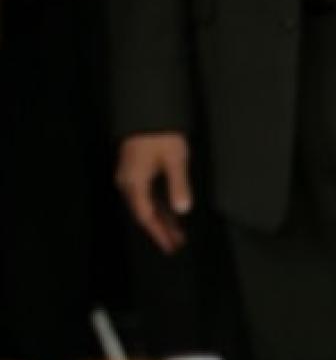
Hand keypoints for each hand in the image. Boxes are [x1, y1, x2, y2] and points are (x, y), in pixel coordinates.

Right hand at [115, 132, 193, 253]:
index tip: (171, 247)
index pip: (145, 215)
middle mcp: (128, 183)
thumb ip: (178, 185)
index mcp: (135, 183)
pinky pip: (146, 195)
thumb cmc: (162, 135)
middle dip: (160, 230)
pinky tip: (171, 214)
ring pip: (145, 205)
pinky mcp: (136, 172)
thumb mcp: (175, 160)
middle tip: (176, 246)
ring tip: (178, 235)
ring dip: (161, 220)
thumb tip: (182, 210)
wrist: (148, 112)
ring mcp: (130, 177)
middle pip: (144, 213)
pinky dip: (159, 207)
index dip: (158, 233)